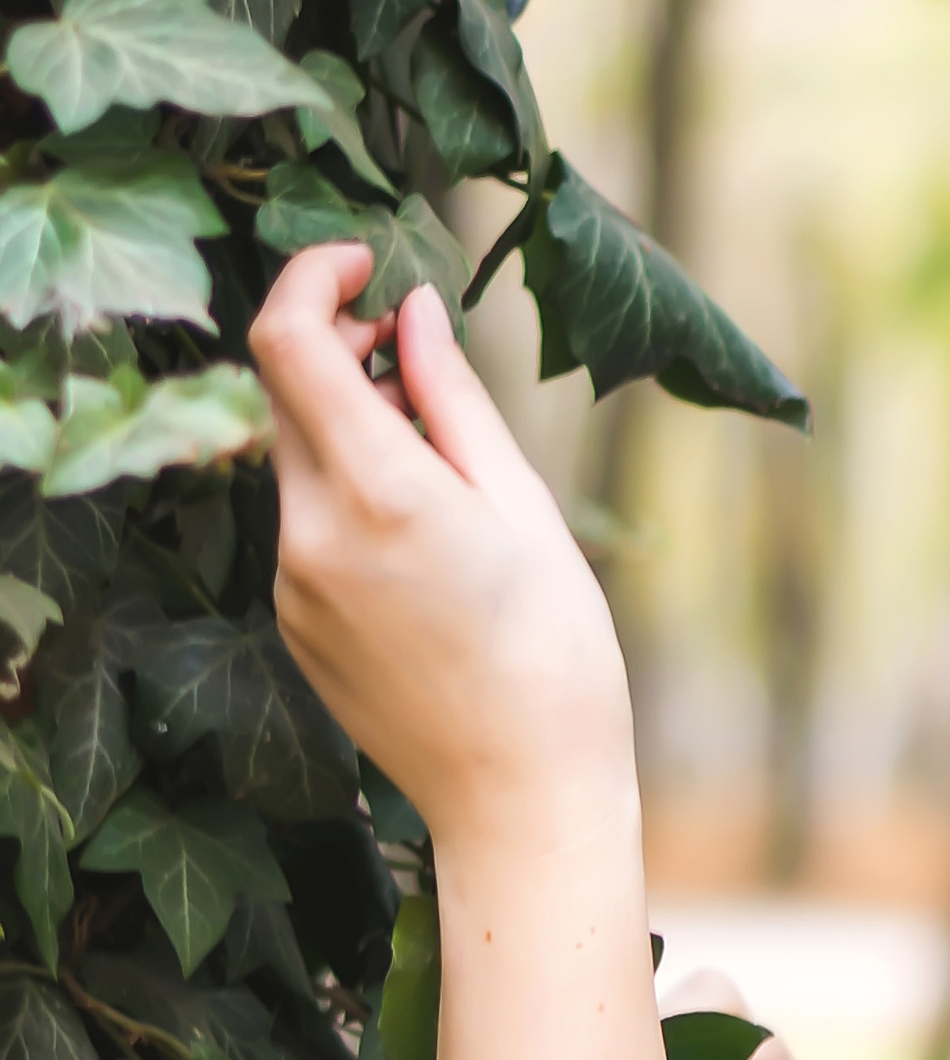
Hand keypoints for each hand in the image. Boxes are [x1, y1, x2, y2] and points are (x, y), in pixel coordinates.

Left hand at [252, 250, 665, 1059]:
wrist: (523, 796)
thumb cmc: (555, 659)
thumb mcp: (526, 512)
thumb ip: (455, 403)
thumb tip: (414, 312)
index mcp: (380, 495)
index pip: (287, 341)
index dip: (312, 277)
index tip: (362, 263)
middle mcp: (312, 533)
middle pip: (283, 394)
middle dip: (337, 349)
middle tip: (414, 350)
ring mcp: (292, 583)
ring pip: (296, 460)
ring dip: (349, 427)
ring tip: (442, 460)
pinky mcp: (293, 621)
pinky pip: (305, 525)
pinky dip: (348, 494)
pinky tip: (425, 537)